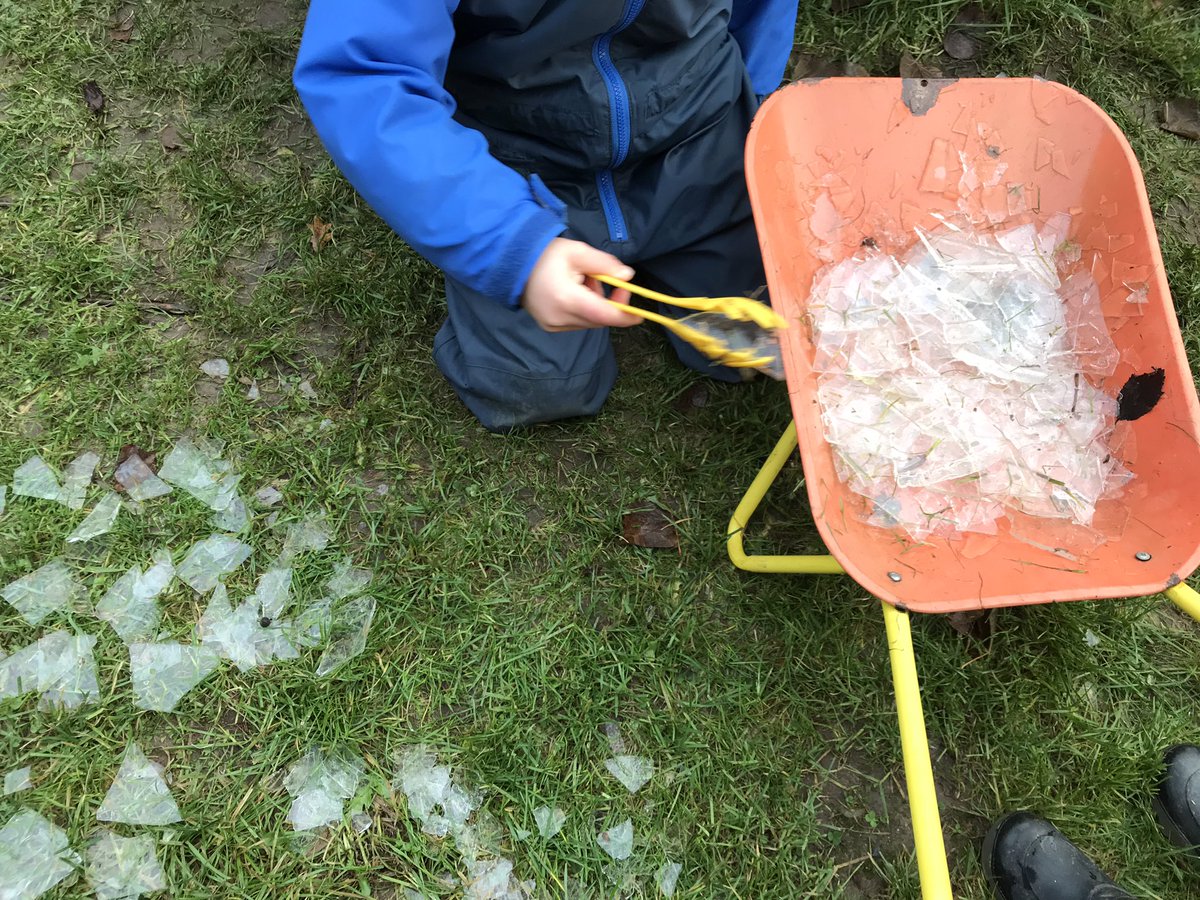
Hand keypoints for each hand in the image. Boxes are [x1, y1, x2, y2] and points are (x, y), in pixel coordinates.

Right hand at [522, 238, 639, 331]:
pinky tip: (574, 292)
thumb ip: (605, 264)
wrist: (514, 263)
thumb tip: (627, 277)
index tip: (640, 314)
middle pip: (598, 319)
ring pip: (589, 321)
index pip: (604, 315)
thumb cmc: (546, 255)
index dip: (624, 316)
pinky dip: (583, 310)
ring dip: (595, 305)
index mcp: (567, 299)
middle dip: (609, 303)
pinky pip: (577, 322)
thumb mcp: (578, 251)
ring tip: (584, 281)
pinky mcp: (550, 326)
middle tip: (608, 280)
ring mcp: (553, 325)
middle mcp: (560, 318)